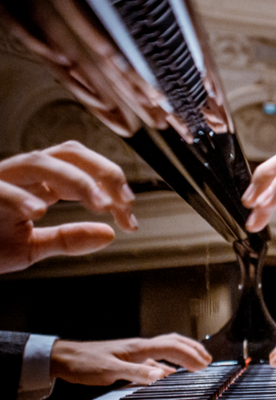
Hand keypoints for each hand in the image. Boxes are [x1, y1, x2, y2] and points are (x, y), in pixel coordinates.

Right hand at [0, 141, 136, 273]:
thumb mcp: (30, 247)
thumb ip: (68, 238)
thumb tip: (110, 235)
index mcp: (37, 183)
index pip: (84, 168)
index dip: (113, 185)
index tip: (131, 216)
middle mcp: (19, 174)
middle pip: (68, 152)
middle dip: (102, 172)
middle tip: (122, 202)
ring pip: (39, 161)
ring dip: (76, 181)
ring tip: (100, 204)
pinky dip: (20, 197)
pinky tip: (40, 211)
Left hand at [49, 333, 211, 386]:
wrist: (63, 358)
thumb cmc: (84, 364)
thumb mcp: (109, 371)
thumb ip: (137, 373)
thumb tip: (163, 375)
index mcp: (139, 348)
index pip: (172, 348)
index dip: (190, 356)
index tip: (204, 366)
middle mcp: (140, 347)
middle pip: (174, 342)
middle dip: (193, 349)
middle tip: (208, 361)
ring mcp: (135, 352)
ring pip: (167, 348)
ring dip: (184, 353)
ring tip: (197, 362)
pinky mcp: (130, 359)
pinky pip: (157, 358)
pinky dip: (170, 363)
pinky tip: (170, 373)